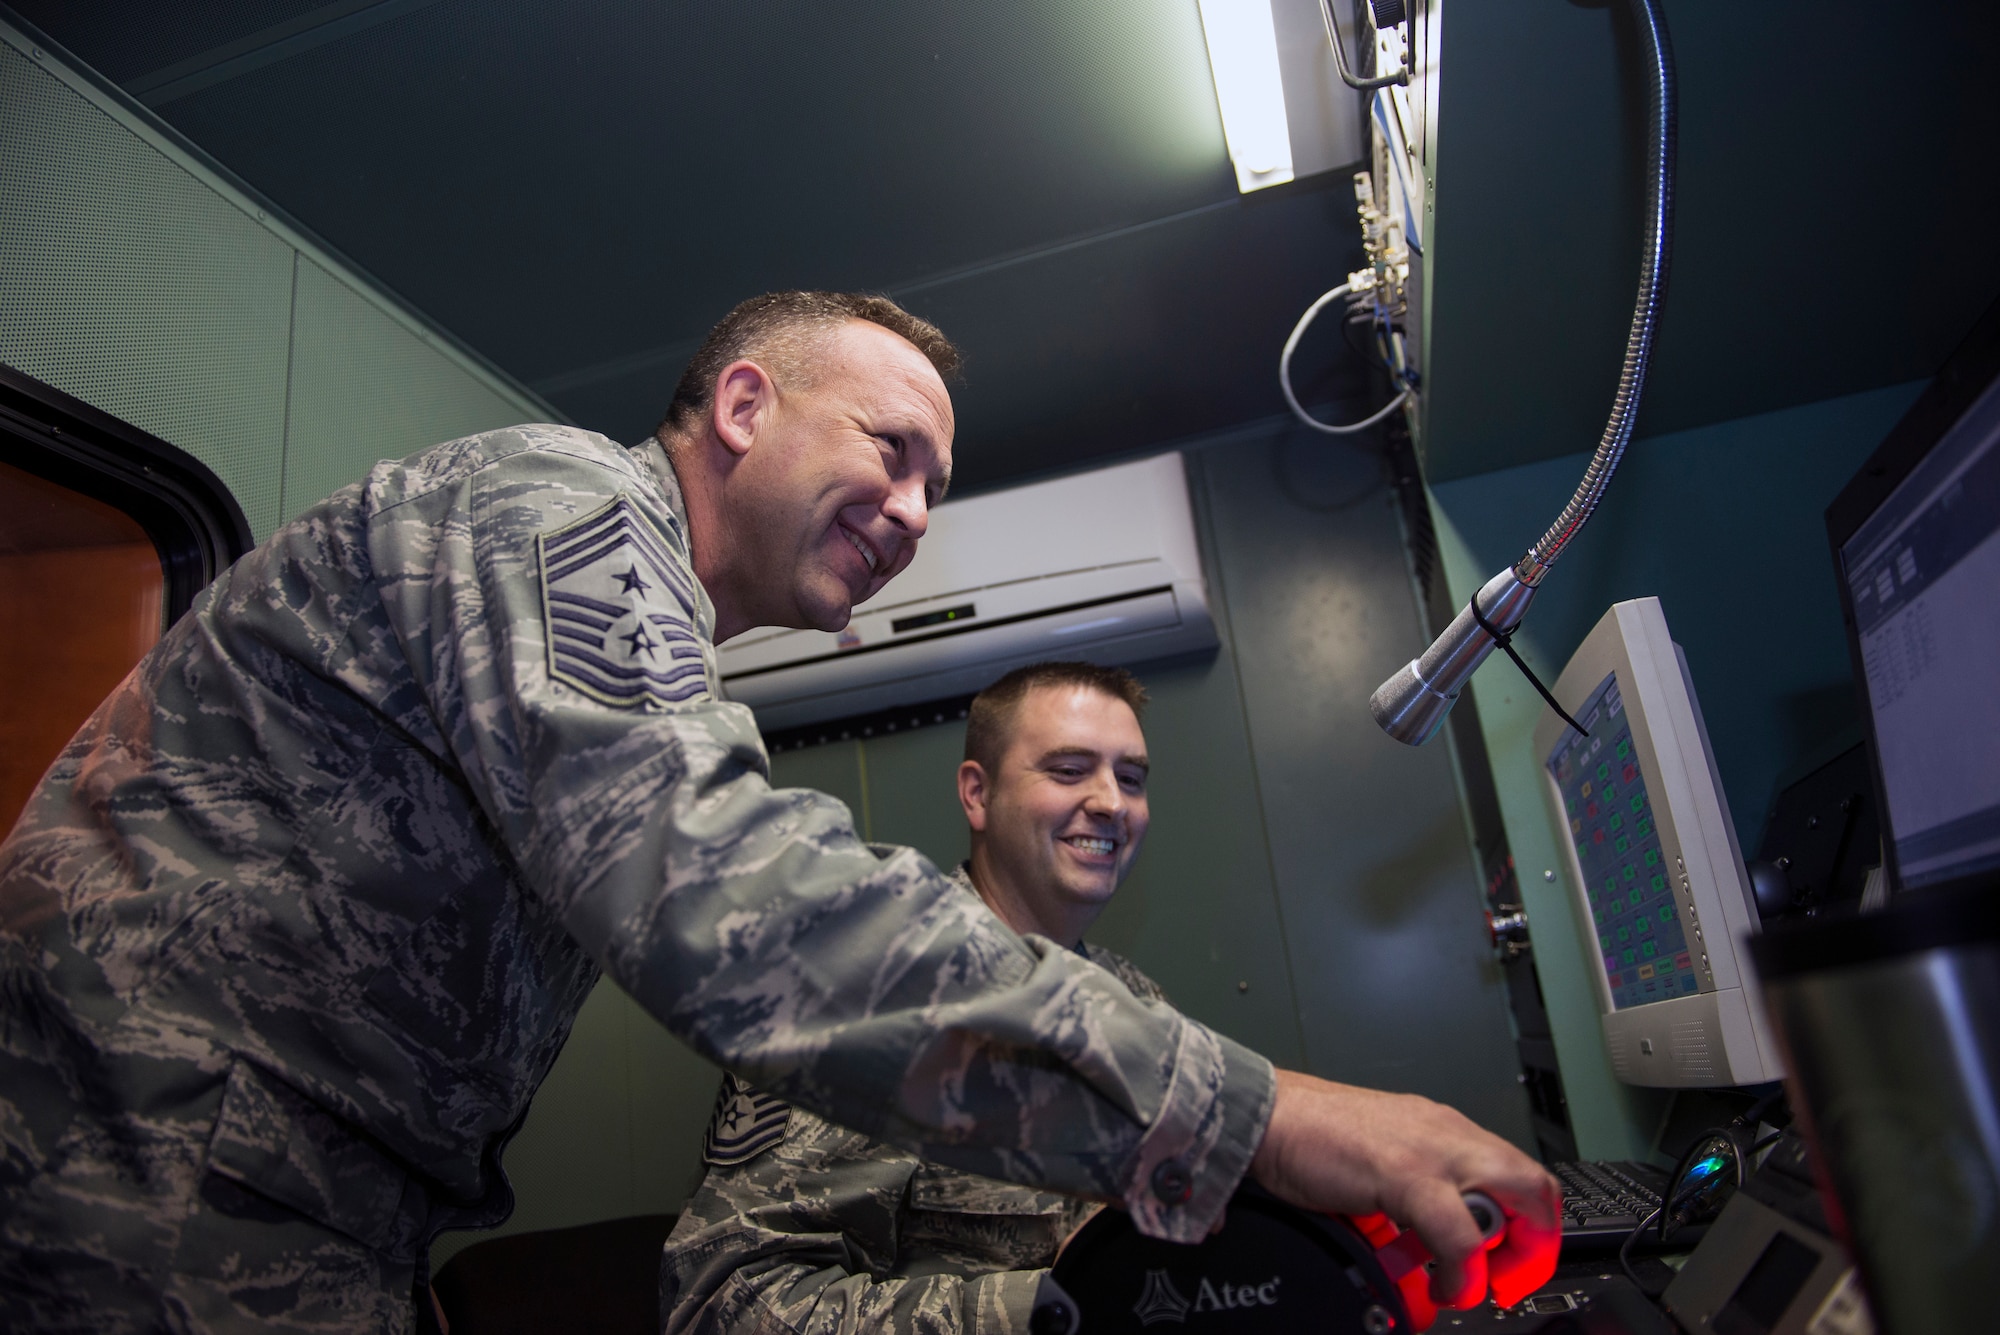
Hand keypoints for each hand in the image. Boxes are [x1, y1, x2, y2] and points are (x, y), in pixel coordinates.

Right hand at [1249, 1070, 1560, 1309]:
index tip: (1510, 1263)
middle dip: (1536, 1241)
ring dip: (1506, 1253)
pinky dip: (1463, 1269)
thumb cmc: (1313, 1139)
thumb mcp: (1383, 1164)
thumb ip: (1415, 1196)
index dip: (1529, 1226)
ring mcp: (1431, 1150)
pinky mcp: (1405, 1173)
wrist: (1268, 1116)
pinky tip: (1443, 1285)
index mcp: (1444, 1131)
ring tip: (1470, 1282)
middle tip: (1507, 1277)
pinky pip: (1460, 1231)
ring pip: (1514, 1195)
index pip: (1518, 1174)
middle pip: (1533, 1182)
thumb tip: (1432, 1245)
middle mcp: (1448, 1134)